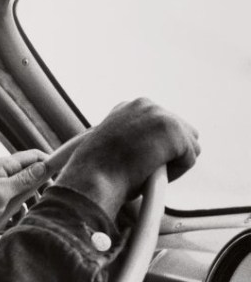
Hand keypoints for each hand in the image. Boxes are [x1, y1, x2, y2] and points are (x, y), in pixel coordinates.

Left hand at [0, 149, 49, 247]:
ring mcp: (3, 187)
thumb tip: (45, 166)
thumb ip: (23, 179)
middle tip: (44, 200)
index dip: (49, 162)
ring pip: (27, 191)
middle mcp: (4, 173)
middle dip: (40, 188)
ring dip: (30, 202)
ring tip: (27, 213)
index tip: (62, 174)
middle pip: (33, 174)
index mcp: (3, 165)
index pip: (33, 156)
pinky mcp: (1, 202)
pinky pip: (18, 204)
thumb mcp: (1, 192)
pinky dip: (20, 212)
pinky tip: (16, 220)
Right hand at [57, 98, 199, 218]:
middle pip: (179, 129)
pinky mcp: (174, 132)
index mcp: (129, 107)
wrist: (91, 175)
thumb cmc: (94, 170)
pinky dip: (175, 174)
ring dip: (173, 162)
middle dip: (170, 151)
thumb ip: (131, 140)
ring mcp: (161, 115)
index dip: (155, 146)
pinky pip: (189, 159)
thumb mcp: (111, 145)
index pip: (159, 124)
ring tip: (148, 173)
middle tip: (150, 170)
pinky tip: (150, 175)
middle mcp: (146, 105)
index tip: (142, 162)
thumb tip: (146, 153)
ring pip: (188, 145)